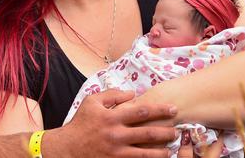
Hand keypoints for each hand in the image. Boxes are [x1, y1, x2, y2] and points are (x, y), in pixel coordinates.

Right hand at [44, 89, 176, 156]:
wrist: (67, 148)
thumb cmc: (81, 123)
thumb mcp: (92, 102)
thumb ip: (113, 95)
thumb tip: (133, 93)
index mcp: (112, 117)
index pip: (142, 111)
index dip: (160, 110)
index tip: (173, 109)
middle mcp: (116, 135)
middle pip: (149, 133)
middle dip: (167, 132)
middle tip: (177, 130)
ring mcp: (117, 152)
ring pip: (146, 153)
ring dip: (162, 151)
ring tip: (171, 149)